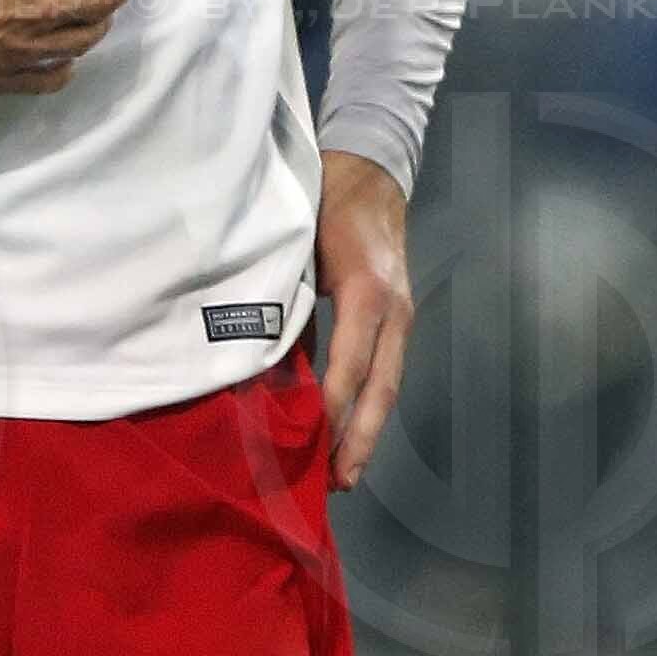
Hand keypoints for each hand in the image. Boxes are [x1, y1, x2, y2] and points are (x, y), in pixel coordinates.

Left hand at [313, 151, 413, 487]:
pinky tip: (347, 432)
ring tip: (342, 474)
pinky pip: (383, 371)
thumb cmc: (325, 204)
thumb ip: (285, 301)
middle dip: (360, 440)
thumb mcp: (299, 248)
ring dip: (366, 432)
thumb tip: (255, 360)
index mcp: (368, 292)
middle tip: (337, 484)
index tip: (310, 446)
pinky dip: (367, 407)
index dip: (333, 409)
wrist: (371, 171)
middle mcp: (393, 311)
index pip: (352, 364)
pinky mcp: (396, 318)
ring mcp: (401, 316)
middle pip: (382, 389)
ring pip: (386, 386)